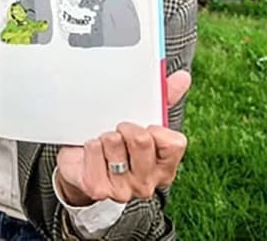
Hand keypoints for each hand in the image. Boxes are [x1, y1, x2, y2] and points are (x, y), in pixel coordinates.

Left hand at [55, 70, 190, 205]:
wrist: (84, 169)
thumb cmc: (119, 145)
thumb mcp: (142, 123)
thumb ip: (163, 100)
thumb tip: (183, 77)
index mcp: (164, 166)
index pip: (174, 143)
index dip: (158, 129)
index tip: (146, 125)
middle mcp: (147, 182)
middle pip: (142, 140)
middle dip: (126, 127)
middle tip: (119, 129)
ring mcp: (123, 189)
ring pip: (114, 143)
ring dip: (105, 135)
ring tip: (104, 141)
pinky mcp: (98, 188)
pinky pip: (94, 151)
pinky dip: (90, 144)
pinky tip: (92, 148)